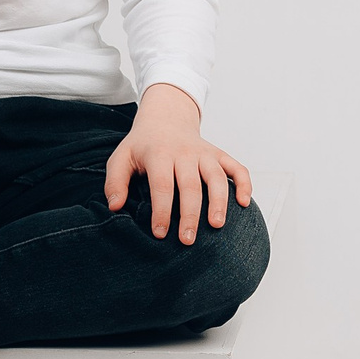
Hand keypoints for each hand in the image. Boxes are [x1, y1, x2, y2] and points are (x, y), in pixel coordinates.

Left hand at [104, 83, 251, 245]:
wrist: (166, 118)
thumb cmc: (143, 145)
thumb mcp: (121, 158)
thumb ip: (115, 182)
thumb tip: (115, 207)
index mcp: (159, 154)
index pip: (162, 185)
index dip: (161, 211)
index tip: (160, 233)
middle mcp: (185, 153)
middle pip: (191, 185)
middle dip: (190, 214)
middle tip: (187, 240)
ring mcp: (205, 154)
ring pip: (216, 177)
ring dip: (219, 201)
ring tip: (217, 225)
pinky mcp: (219, 155)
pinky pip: (237, 168)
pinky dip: (244, 184)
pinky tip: (244, 203)